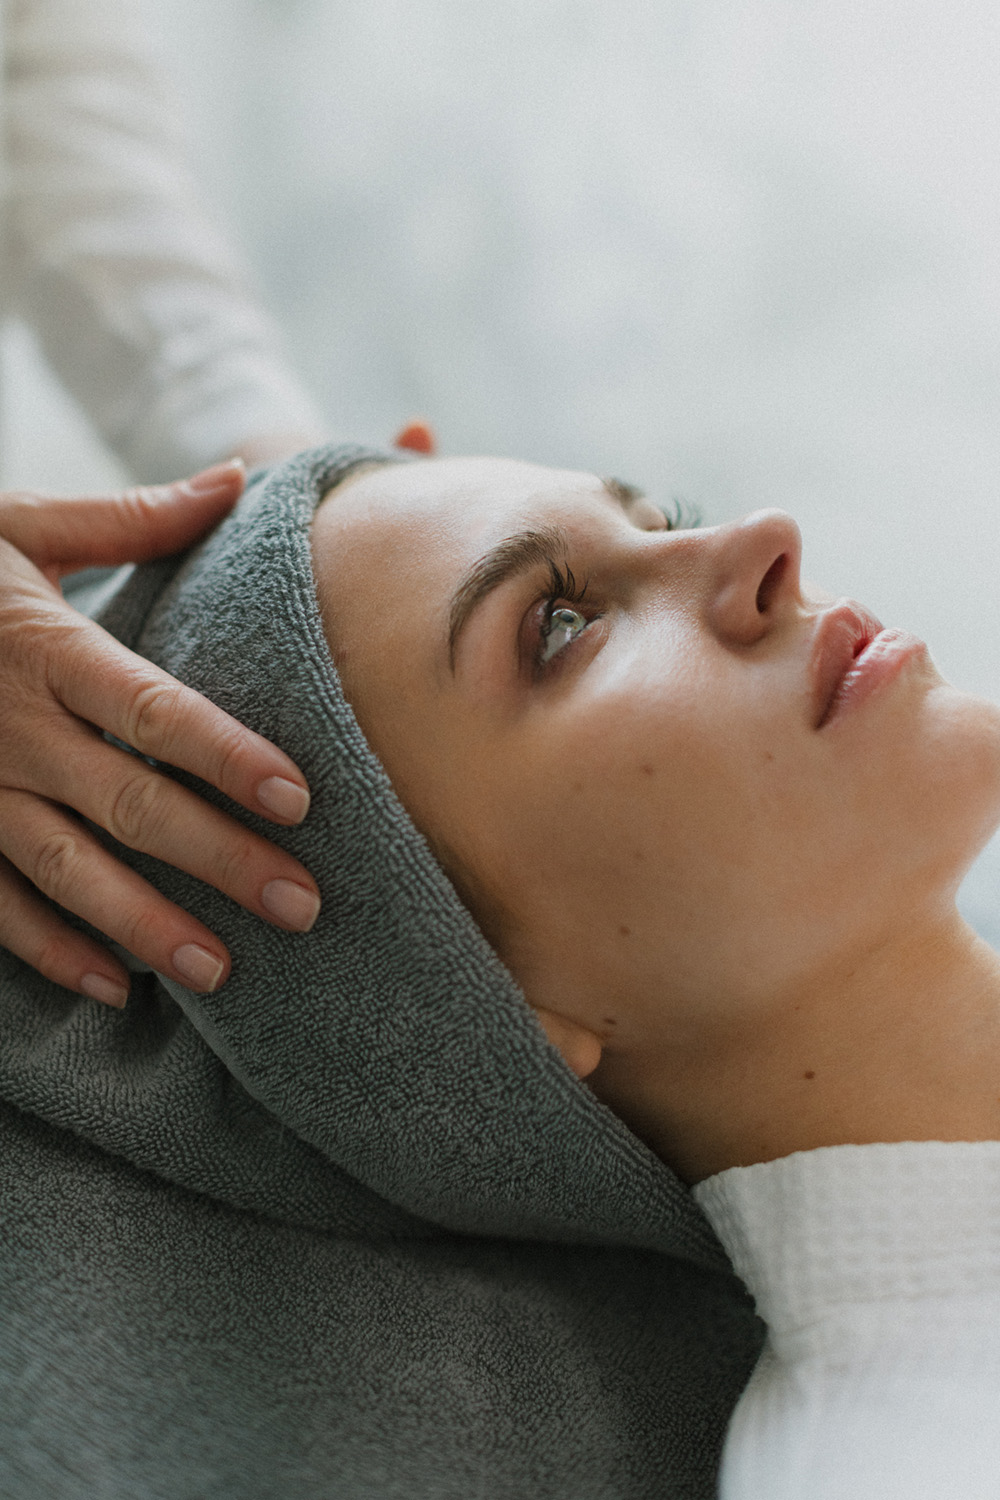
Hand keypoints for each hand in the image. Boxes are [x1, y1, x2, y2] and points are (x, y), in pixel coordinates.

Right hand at [0, 462, 319, 1006]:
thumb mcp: (18, 525)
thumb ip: (129, 517)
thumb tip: (235, 479)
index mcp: (43, 647)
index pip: (148, 708)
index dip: (224, 755)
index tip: (299, 796)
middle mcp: (10, 727)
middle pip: (127, 802)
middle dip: (217, 859)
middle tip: (301, 905)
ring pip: (64, 869)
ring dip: (143, 925)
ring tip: (222, 969)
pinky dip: (50, 951)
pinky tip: (115, 988)